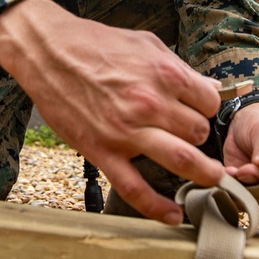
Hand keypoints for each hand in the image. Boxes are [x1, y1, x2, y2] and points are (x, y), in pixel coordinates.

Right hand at [0, 0, 221, 224]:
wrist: (47, 51)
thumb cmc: (94, 44)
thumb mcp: (146, 44)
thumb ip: (180, 68)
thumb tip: (211, 86)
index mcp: (165, 74)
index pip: (209, 103)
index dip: (208, 110)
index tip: (200, 114)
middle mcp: (150, 104)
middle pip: (199, 133)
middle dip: (201, 138)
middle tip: (193, 139)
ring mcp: (127, 131)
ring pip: (182, 160)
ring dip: (201, 172)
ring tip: (209, 178)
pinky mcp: (102, 151)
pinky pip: (135, 188)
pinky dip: (157, 206)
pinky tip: (172, 214)